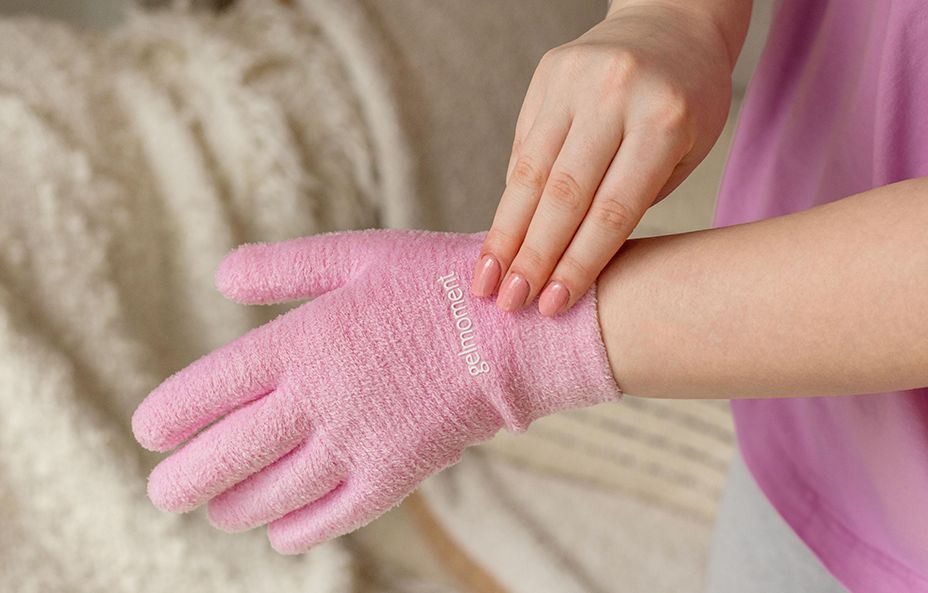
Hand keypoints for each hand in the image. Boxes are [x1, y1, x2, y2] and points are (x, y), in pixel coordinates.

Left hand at [132, 230, 619, 552]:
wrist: (515, 331)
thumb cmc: (436, 283)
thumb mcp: (358, 255)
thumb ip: (284, 270)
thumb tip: (220, 276)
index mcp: (302, 341)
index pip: (205, 393)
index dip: (167, 418)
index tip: (150, 430)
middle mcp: (317, 400)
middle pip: (222, 458)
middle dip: (181, 482)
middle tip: (164, 491)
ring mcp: (354, 445)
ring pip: (267, 498)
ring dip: (230, 509)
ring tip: (218, 509)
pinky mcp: (392, 478)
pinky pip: (326, 520)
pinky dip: (292, 532)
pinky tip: (279, 531)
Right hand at [472, 3, 736, 315]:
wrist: (672, 21)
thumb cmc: (687, 101)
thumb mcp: (684, 152)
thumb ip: (630, 201)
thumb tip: (566, 262)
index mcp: (664, 119)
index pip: (611, 209)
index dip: (578, 263)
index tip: (553, 305)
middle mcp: (614, 95)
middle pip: (563, 193)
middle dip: (532, 256)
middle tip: (508, 303)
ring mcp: (574, 80)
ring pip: (530, 170)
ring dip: (505, 232)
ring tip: (486, 279)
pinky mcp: (546, 75)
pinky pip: (523, 146)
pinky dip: (512, 197)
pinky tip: (500, 236)